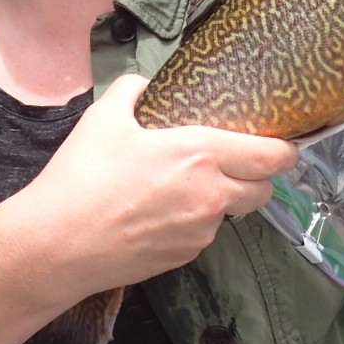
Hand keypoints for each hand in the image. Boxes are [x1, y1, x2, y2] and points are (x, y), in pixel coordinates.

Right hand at [10, 74, 297, 295]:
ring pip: (235, 212)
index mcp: (199, 154)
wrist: (57, 243)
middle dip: (258, 175)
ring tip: (188, 185)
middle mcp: (211, 196)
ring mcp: (200, 232)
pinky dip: (196, 221)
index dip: (285, 148)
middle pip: (265, 189)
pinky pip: (205, 233)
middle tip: (236, 161)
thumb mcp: (103, 117)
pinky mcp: (184, 257)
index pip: (271, 156)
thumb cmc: (81, 176)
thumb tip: (145, 85)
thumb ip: (132, 91)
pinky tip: (162, 212)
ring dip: (225, 198)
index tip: (283, 142)